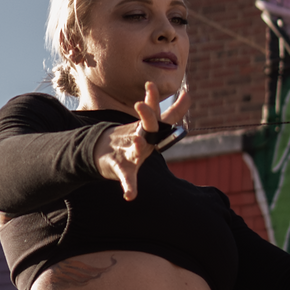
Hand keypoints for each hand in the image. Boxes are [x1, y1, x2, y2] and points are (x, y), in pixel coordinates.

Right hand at [92, 80, 189, 201]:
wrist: (101, 151)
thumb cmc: (131, 139)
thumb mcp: (151, 126)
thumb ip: (171, 113)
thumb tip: (188, 93)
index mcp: (150, 131)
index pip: (164, 116)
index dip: (175, 107)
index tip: (185, 94)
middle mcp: (141, 138)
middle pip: (148, 125)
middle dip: (147, 115)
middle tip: (139, 104)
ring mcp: (129, 151)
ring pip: (135, 147)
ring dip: (137, 145)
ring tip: (138, 141)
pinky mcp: (119, 166)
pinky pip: (126, 177)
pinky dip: (129, 186)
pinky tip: (130, 196)